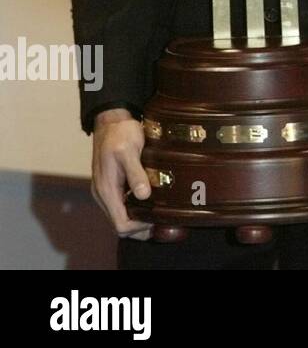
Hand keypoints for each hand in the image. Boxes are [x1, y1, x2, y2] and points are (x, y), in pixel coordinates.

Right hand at [91, 109, 154, 239]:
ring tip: (160, 211)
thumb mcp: (130, 151)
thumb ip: (136, 174)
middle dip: (141, 226)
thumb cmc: (120, 134)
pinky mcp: (112, 184)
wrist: (111, 120)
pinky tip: (151, 199)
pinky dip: (135, 207)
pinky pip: (122, 204)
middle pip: (120, 224)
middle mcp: (104, 194)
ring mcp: (107, 190)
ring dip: (138, 217)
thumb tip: (143, 195)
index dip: (139, 227)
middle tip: (163, 219)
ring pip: (121, 215)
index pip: (120, 224)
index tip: (157, 220)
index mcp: (106, 190)